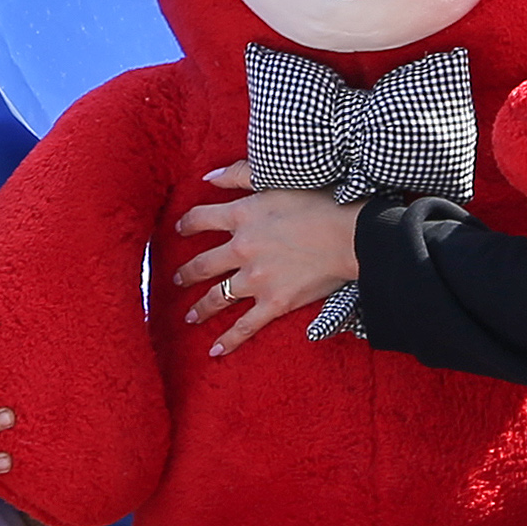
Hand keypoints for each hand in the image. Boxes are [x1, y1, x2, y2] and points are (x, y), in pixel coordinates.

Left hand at [173, 162, 362, 355]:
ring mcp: (255, 280)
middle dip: (186, 274)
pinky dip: (229, 340)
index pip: (200, 219)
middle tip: (177, 280)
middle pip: (202, 264)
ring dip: (200, 309)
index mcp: (242, 216)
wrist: (349, 236)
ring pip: (217, 298)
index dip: (187, 225)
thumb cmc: (320, 203)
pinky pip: (245, 326)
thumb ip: (239, 174)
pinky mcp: (273, 303)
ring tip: (191, 316)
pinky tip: (214, 351)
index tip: (180, 230)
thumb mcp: (277, 180)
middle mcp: (241, 249)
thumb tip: (209, 175)